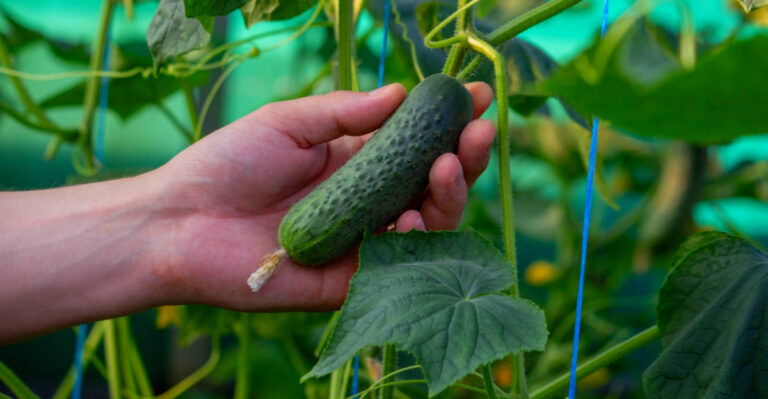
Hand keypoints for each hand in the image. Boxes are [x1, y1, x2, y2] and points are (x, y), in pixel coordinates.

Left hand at [154, 82, 493, 311]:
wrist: (180, 222)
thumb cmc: (227, 164)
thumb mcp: (288, 123)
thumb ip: (344, 112)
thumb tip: (400, 92)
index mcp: (355, 162)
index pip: (415, 142)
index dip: (449, 122)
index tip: (477, 96)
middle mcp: (368, 201)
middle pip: (431, 184)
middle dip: (464, 156)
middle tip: (480, 130)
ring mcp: (363, 240)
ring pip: (427, 224)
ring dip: (449, 195)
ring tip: (448, 165)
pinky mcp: (352, 280)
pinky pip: (398, 265)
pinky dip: (413, 241)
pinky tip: (410, 216)